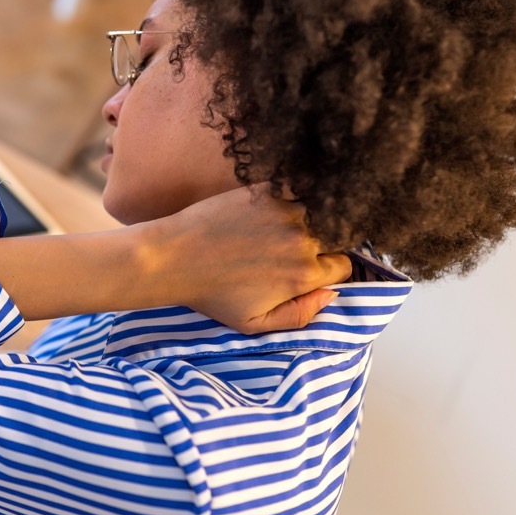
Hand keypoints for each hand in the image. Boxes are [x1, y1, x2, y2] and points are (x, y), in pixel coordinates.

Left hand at [150, 184, 352, 333]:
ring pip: (316, 212)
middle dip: (323, 245)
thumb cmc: (211, 294)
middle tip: (291, 250)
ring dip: (306, 220)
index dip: (329, 270)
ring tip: (278, 230)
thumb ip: (299, 316)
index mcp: (302, 275)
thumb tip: (330, 295)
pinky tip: (268, 213)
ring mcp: (285, 211)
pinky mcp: (267, 191)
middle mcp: (301, 240)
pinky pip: (295, 191)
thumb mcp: (254, 324)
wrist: (173, 257)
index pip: (342, 267)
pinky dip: (289, 200)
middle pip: (335, 238)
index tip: (310, 270)